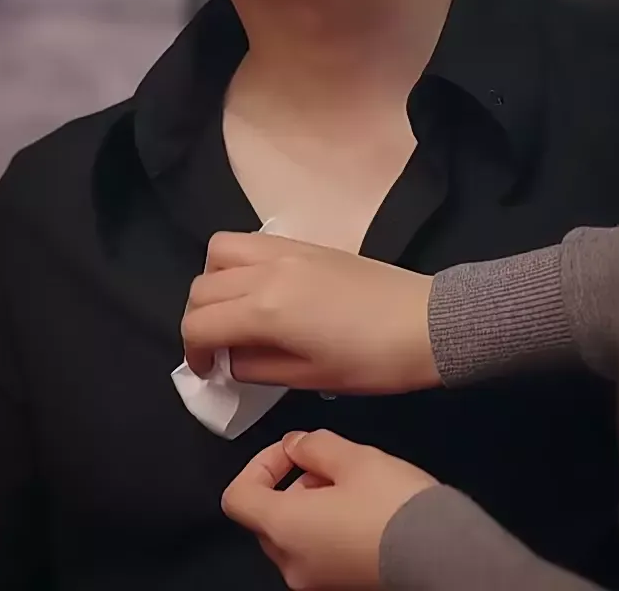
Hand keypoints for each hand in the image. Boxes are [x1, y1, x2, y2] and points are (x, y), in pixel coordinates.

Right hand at [181, 232, 437, 392]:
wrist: (425, 323)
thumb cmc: (371, 361)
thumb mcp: (309, 377)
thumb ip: (257, 367)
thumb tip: (231, 358)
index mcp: (265, 309)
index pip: (199, 324)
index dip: (193, 354)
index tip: (208, 372)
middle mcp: (266, 270)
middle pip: (202, 287)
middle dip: (198, 320)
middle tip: (218, 348)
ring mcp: (285, 250)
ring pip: (220, 251)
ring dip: (213, 282)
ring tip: (234, 311)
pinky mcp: (305, 243)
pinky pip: (252, 242)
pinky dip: (238, 263)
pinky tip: (259, 291)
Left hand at [222, 429, 436, 590]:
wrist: (440, 553)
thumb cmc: (391, 504)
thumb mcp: (351, 457)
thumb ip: (312, 446)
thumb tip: (295, 446)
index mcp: (284, 528)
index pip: (238, 496)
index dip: (259, 465)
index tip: (291, 452)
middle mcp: (292, 562)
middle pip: (267, 517)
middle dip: (292, 483)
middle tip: (330, 465)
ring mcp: (316, 581)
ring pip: (294, 535)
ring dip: (313, 504)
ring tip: (355, 484)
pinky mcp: (340, 586)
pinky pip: (318, 552)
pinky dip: (328, 527)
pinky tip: (364, 509)